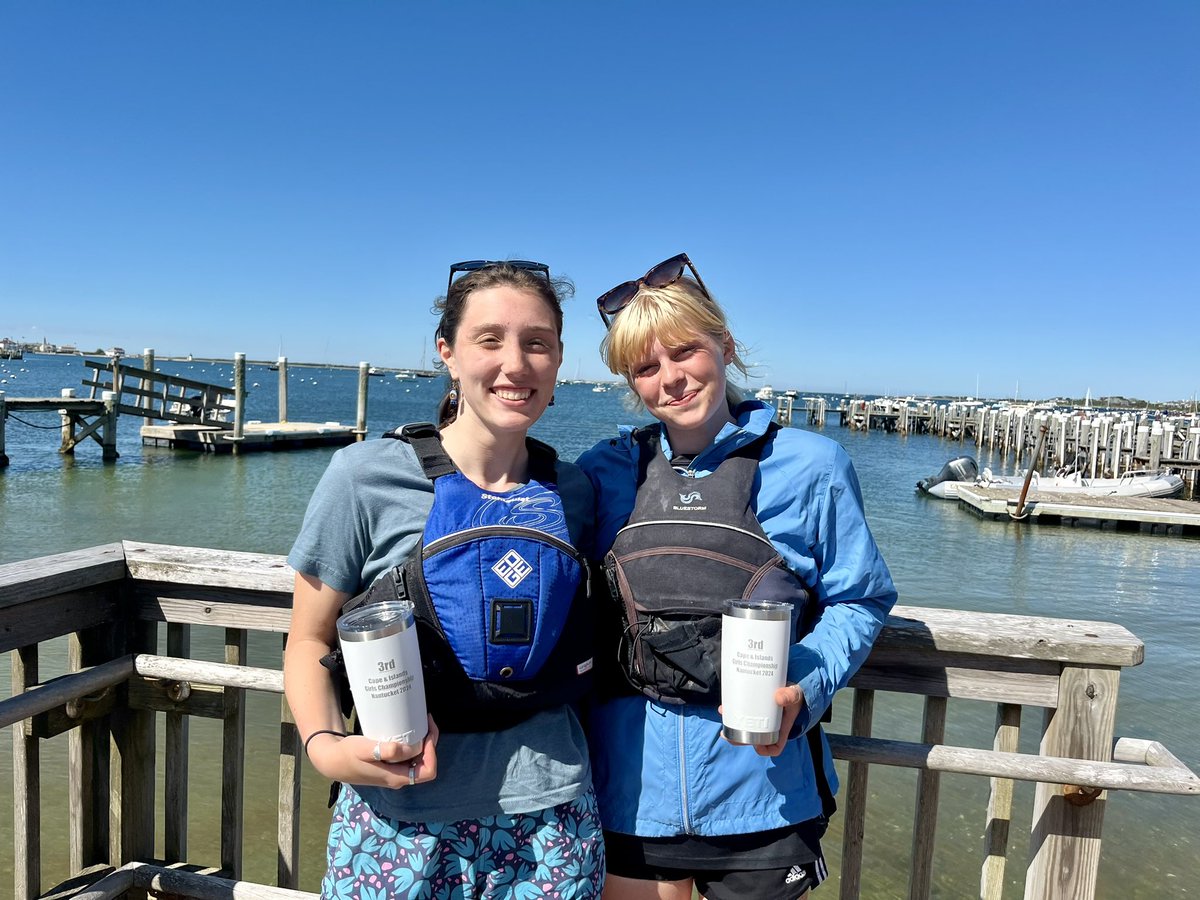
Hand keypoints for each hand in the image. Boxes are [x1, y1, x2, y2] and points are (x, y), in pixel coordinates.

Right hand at [307, 715, 439, 786]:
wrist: (332, 761)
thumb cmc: (347, 755)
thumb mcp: (365, 750)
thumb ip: (386, 751)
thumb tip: (410, 749)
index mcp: (396, 778)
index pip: (428, 770)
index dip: (432, 752)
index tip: (427, 732)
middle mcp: (398, 778)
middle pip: (426, 764)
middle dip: (430, 742)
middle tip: (425, 721)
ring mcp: (394, 773)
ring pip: (418, 760)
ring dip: (422, 742)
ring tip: (419, 722)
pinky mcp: (389, 767)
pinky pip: (408, 757)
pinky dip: (412, 743)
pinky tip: (406, 730)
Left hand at [719, 683, 804, 757]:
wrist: (790, 687)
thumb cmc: (794, 695)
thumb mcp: (795, 695)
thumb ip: (790, 696)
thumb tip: (779, 698)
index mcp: (781, 729)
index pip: (775, 748)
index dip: (765, 749)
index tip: (756, 744)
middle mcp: (769, 727)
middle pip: (754, 740)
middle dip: (739, 739)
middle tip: (726, 734)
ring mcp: (761, 720)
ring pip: (745, 728)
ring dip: (732, 725)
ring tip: (723, 715)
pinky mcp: (754, 710)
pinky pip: (742, 715)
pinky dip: (733, 712)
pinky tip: (726, 705)